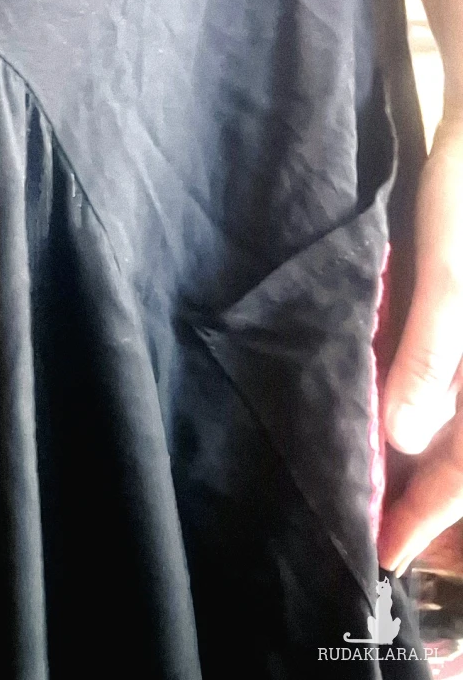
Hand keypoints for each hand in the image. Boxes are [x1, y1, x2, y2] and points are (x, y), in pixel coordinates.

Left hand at [378, 115, 462, 572]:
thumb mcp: (450, 273)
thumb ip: (431, 354)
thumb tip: (404, 439)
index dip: (427, 516)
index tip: (384, 553)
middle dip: (425, 500)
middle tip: (371, 533)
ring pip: (458, 428)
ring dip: (421, 464)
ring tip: (371, 492)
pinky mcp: (459, 329)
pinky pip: (450, 390)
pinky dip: (421, 413)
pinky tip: (385, 426)